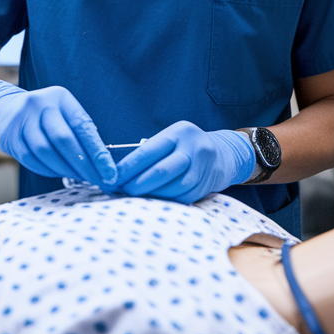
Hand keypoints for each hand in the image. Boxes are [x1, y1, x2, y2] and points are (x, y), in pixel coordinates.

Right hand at [0, 81, 115, 187]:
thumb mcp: (63, 113)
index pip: (82, 126)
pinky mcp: (9, 137)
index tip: (110, 172)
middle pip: (63, 139)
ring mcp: (22, 120)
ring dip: (65, 170)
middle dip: (83, 165)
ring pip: (46, 152)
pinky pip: (31, 160)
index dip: (98, 152)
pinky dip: (48, 170)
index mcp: (60, 97)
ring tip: (80, 178)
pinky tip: (58, 172)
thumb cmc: (44, 115)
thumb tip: (103, 164)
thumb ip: (80, 133)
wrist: (3, 108)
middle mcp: (40, 105)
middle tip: (97, 180)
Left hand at [112, 121, 254, 203]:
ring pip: (172, 187)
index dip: (128, 167)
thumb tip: (119, 173)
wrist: (221, 154)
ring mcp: (203, 168)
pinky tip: (152, 201)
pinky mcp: (205, 186)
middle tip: (120, 190)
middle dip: (137, 184)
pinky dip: (164, 201)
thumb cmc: (185, 146)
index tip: (112, 177)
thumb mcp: (170, 139)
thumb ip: (149, 152)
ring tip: (133, 196)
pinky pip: (181, 197)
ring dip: (150, 195)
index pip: (149, 151)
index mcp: (180, 132)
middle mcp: (194, 148)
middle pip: (161, 171)